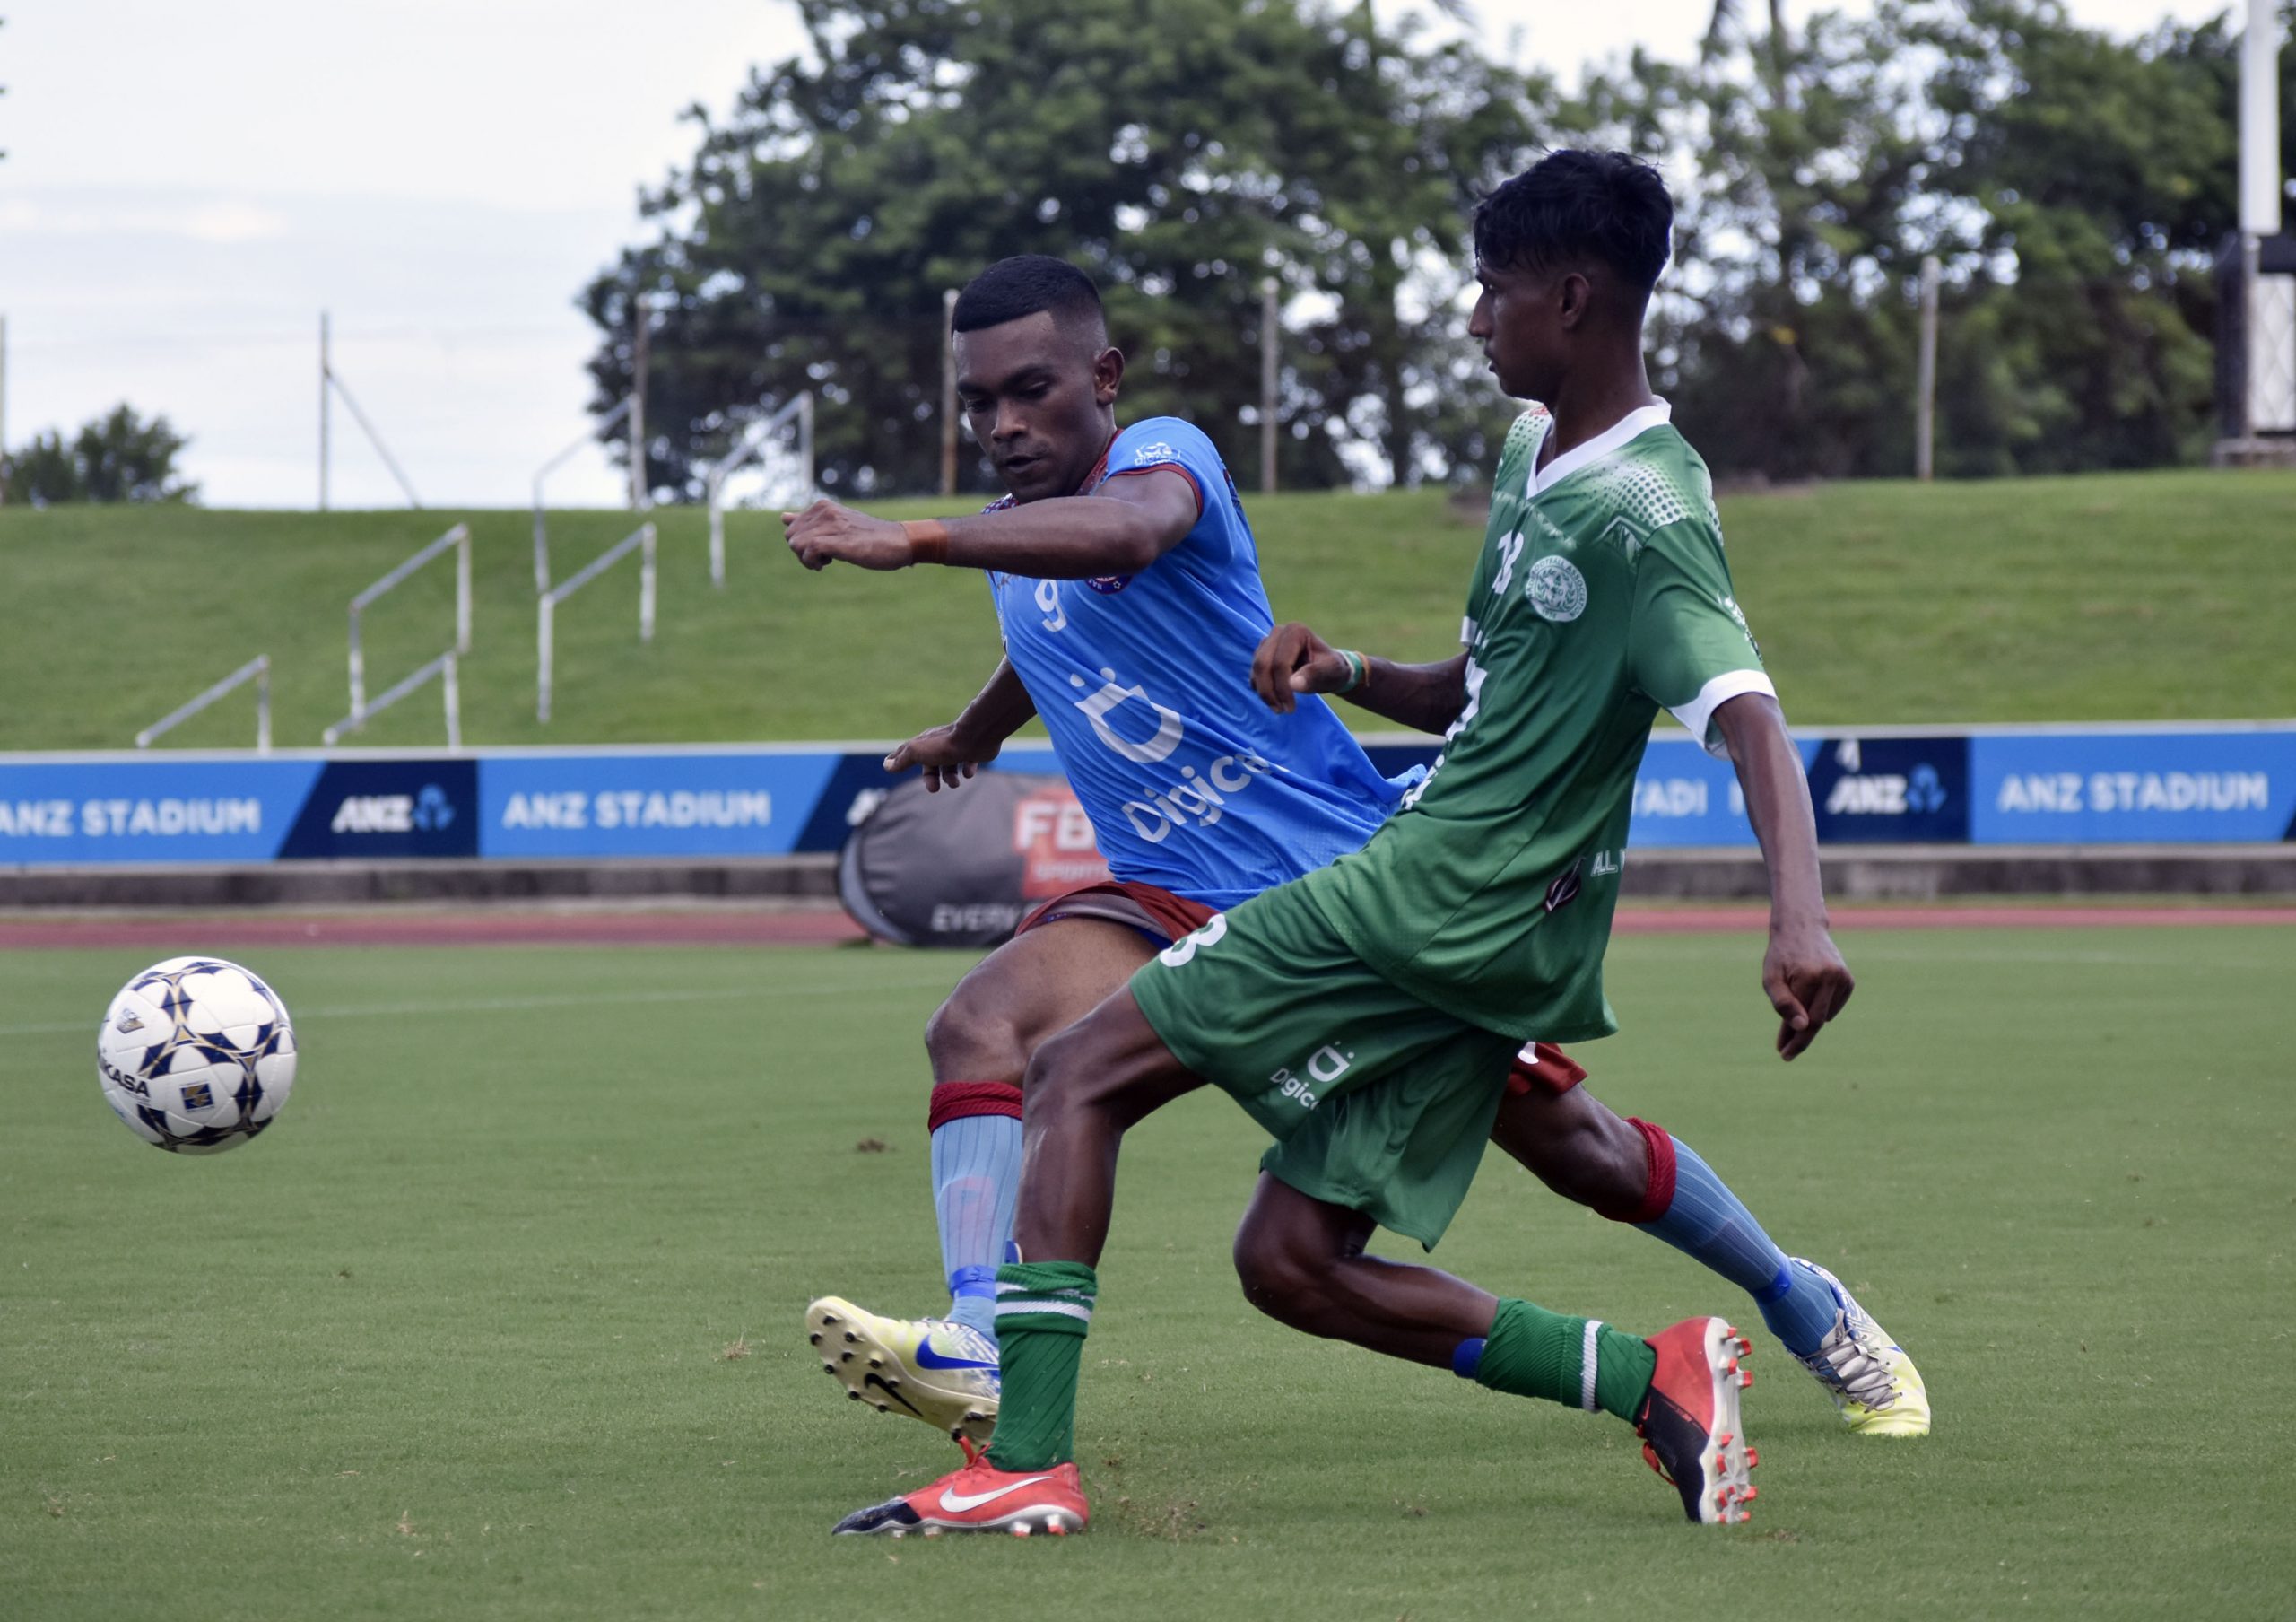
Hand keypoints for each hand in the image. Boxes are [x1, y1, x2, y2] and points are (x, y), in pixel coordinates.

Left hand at [783, 499, 914, 570]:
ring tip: (826, 561)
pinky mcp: (839, 540)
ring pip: (796, 544)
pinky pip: (809, 550)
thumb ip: (809, 521)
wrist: (898, 542)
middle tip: (822, 557)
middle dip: (801, 552)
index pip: (791, 528)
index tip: (818, 550)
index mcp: (823, 506)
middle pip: (790, 537)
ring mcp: (832, 525)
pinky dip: (813, 562)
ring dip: (807, 559)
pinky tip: (827, 564)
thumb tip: (784, 517)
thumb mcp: (837, 524)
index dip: (801, 544)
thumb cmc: (869, 536)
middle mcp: (825, 511)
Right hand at [885, 723, 1000, 791]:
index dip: (899, 759)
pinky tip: (968, 772)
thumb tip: (887, 765)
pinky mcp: (974, 750)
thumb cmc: (944, 745)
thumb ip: (903, 758)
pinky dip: (968, 770)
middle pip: (930, 763)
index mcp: (925, 742)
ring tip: (955, 783)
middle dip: (931, 778)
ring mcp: (957, 746)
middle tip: (934, 789)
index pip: (907, 751)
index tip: (890, 765)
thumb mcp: (917, 752)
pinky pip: (969, 762)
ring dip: (950, 777)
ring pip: (950, 765)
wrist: (976, 737)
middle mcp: (940, 743)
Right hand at [1251, 622, 1353, 713]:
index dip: (1282, 687)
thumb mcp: (1331, 671)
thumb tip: (1293, 684)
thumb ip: (1315, 675)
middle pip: (1263, 664)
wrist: (1327, 668)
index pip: (1281, 663)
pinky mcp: (1261, 653)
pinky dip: (1261, 688)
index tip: (1290, 708)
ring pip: (1256, 669)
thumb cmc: (1332, 668)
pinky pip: (1254, 673)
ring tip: (1279, 708)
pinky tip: (1275, 698)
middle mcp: (1278, 632)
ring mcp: (1267, 641)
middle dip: (1269, 691)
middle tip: (1280, 710)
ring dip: (1264, 692)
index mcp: (1296, 631)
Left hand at [1762, 915, 1854, 1060]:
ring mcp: (1843, 979)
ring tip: (1792, 1008)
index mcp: (1810, 976)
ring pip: (1825, 1015)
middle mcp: (1832, 977)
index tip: (1784, 1054)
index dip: (1794, 1039)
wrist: (1802, 929)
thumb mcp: (1771, 978)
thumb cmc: (1781, 956)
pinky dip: (1820, 1009)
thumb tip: (1801, 1027)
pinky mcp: (1849, 981)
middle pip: (1818, 1021)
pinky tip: (1809, 995)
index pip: (1804, 1018)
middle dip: (1801, 1038)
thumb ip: (1782, 1003)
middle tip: (1786, 1051)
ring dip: (1808, 1020)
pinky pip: (1833, 1007)